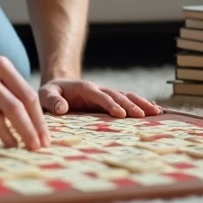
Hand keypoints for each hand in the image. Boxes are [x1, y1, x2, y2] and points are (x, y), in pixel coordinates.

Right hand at [0, 46, 49, 149]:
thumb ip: (9, 85)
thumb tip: (32, 117)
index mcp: (0, 66)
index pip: (28, 96)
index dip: (39, 120)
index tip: (44, 136)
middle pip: (16, 109)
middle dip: (30, 132)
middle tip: (36, 148)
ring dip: (9, 138)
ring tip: (14, 147)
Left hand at [38, 78, 162, 117]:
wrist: (59, 86)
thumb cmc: (52, 93)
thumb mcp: (46, 95)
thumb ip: (52, 101)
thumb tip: (62, 108)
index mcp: (85, 89)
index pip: (100, 96)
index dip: (110, 104)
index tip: (121, 114)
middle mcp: (99, 89)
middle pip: (118, 96)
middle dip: (130, 105)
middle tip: (143, 115)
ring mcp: (107, 94)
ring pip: (127, 96)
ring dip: (141, 103)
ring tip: (156, 112)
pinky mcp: (111, 99)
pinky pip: (129, 100)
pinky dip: (142, 103)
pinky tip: (155, 110)